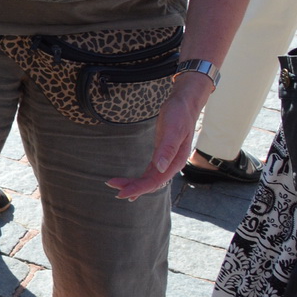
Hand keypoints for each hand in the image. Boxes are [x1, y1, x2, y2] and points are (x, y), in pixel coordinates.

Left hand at [108, 75, 209, 199]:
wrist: (184, 104)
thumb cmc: (179, 114)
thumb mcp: (173, 130)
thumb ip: (167, 149)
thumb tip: (160, 168)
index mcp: (176, 161)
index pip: (156, 181)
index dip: (139, 188)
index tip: (122, 193)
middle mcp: (172, 164)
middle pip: (151, 182)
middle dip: (132, 187)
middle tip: (111, 187)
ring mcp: (166, 161)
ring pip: (149, 178)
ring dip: (134, 184)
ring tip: (115, 186)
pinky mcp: (161, 155)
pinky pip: (150, 173)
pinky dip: (140, 179)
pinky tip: (132, 185)